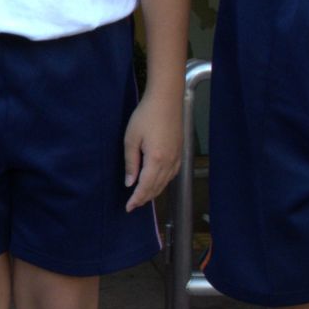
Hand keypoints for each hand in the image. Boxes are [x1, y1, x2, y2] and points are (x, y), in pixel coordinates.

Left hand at [123, 90, 182, 213]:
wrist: (166, 100)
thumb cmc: (146, 116)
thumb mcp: (131, 139)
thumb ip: (131, 163)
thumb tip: (130, 183)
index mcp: (156, 160)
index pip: (145, 187)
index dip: (136, 199)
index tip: (128, 208)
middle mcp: (169, 162)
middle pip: (156, 188)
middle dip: (144, 198)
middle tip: (133, 205)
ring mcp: (177, 158)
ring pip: (165, 183)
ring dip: (154, 192)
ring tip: (142, 197)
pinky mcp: (180, 153)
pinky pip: (171, 175)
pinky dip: (163, 183)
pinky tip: (156, 183)